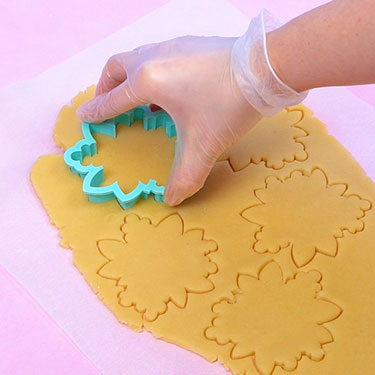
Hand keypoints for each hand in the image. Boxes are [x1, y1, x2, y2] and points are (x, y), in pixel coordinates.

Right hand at [77, 35, 260, 205]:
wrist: (264, 68)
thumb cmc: (227, 104)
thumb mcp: (203, 146)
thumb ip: (185, 176)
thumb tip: (172, 200)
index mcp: (149, 81)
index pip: (114, 100)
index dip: (97, 111)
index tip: (84, 117)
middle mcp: (154, 57)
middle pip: (117, 67)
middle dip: (105, 86)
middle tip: (106, 104)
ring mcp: (173, 45)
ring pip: (137, 56)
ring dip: (128, 76)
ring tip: (135, 98)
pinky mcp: (191, 43)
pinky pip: (158, 55)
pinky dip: (150, 70)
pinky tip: (168, 88)